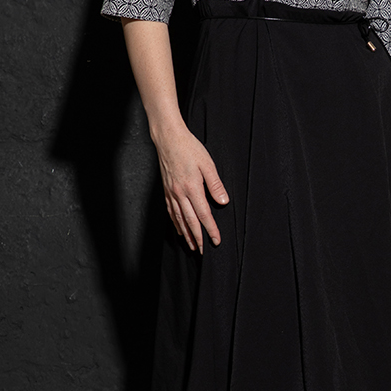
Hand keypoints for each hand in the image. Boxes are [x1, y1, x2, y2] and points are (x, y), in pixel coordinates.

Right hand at [153, 124, 228, 253]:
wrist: (168, 139)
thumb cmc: (189, 148)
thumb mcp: (208, 164)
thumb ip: (215, 185)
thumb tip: (223, 202)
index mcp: (192, 187)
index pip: (203, 214)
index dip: (210, 229)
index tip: (216, 240)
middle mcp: (180, 193)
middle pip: (190, 221)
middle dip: (197, 238)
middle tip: (202, 251)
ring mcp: (171, 193)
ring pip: (179, 219)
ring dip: (186, 234)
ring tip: (191, 245)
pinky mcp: (166, 190)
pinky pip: (171, 211)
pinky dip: (175, 223)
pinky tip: (179, 228)